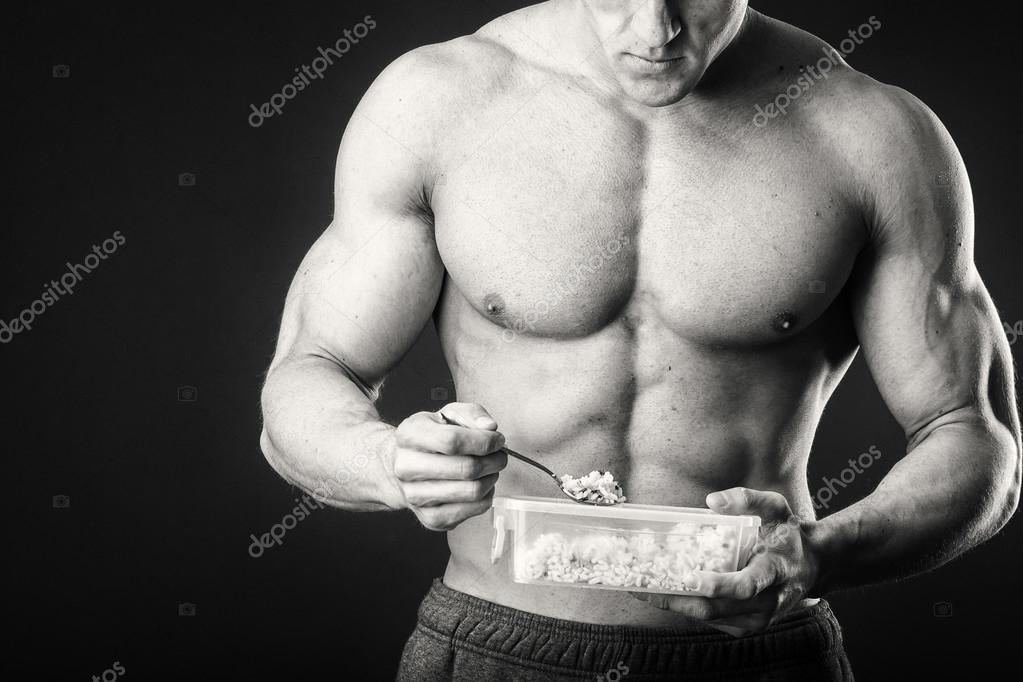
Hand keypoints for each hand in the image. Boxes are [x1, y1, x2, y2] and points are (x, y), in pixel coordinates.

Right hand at [393, 402, 506, 530]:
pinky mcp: (429, 517)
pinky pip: (470, 511)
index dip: (484, 441)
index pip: (452, 441)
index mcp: (409, 435)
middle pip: (466, 469)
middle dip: (494, 461)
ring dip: (491, 479)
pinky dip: (485, 498)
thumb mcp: (448, 414)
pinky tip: (480, 486)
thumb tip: (490, 426)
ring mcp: (415, 496)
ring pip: (472, 492)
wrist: (405, 465)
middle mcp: (406, 467)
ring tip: (490, 469)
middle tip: (499, 456)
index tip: (497, 440)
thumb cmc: (431, 438)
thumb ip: (472, 414)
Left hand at [631, 487, 822, 636]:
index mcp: (775, 572)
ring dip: (676, 606)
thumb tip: (711, 501)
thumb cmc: (787, 533)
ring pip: (710, 618)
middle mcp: (768, 602)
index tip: (687, 577)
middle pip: (718, 608)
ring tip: (644, 589)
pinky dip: (688, 609)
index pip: (744, 586)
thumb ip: (747, 499)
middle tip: (644, 585)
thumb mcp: (775, 507)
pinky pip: (713, 621)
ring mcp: (758, 618)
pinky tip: (666, 595)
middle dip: (678, 599)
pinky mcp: (748, 625)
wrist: (814, 566)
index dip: (716, 585)